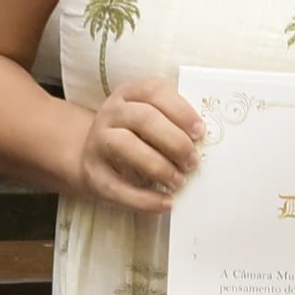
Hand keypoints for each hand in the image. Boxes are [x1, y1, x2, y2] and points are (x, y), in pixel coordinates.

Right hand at [74, 76, 203, 214]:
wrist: (95, 158)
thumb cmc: (135, 137)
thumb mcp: (150, 121)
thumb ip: (172, 123)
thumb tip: (202, 141)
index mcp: (129, 94)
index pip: (154, 91)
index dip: (181, 111)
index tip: (200, 132)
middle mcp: (110, 113)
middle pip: (144, 119)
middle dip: (175, 142)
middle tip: (193, 162)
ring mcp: (97, 141)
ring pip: (126, 146)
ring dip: (159, 166)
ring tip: (179, 181)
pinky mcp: (92, 173)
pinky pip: (117, 187)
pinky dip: (144, 199)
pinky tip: (165, 203)